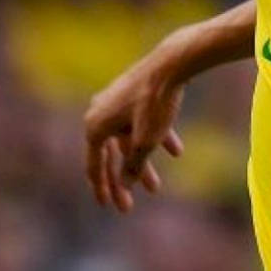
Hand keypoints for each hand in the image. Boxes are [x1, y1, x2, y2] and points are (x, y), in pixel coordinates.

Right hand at [84, 53, 184, 213]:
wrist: (172, 63)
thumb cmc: (155, 104)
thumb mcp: (145, 142)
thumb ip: (133, 166)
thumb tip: (124, 185)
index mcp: (95, 125)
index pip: (94, 165)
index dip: (102, 188)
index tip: (108, 206)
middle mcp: (100, 112)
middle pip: (110, 156)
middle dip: (122, 182)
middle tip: (128, 207)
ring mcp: (116, 102)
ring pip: (128, 142)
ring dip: (141, 164)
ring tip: (155, 188)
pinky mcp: (133, 94)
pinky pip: (141, 123)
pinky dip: (156, 138)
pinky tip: (176, 151)